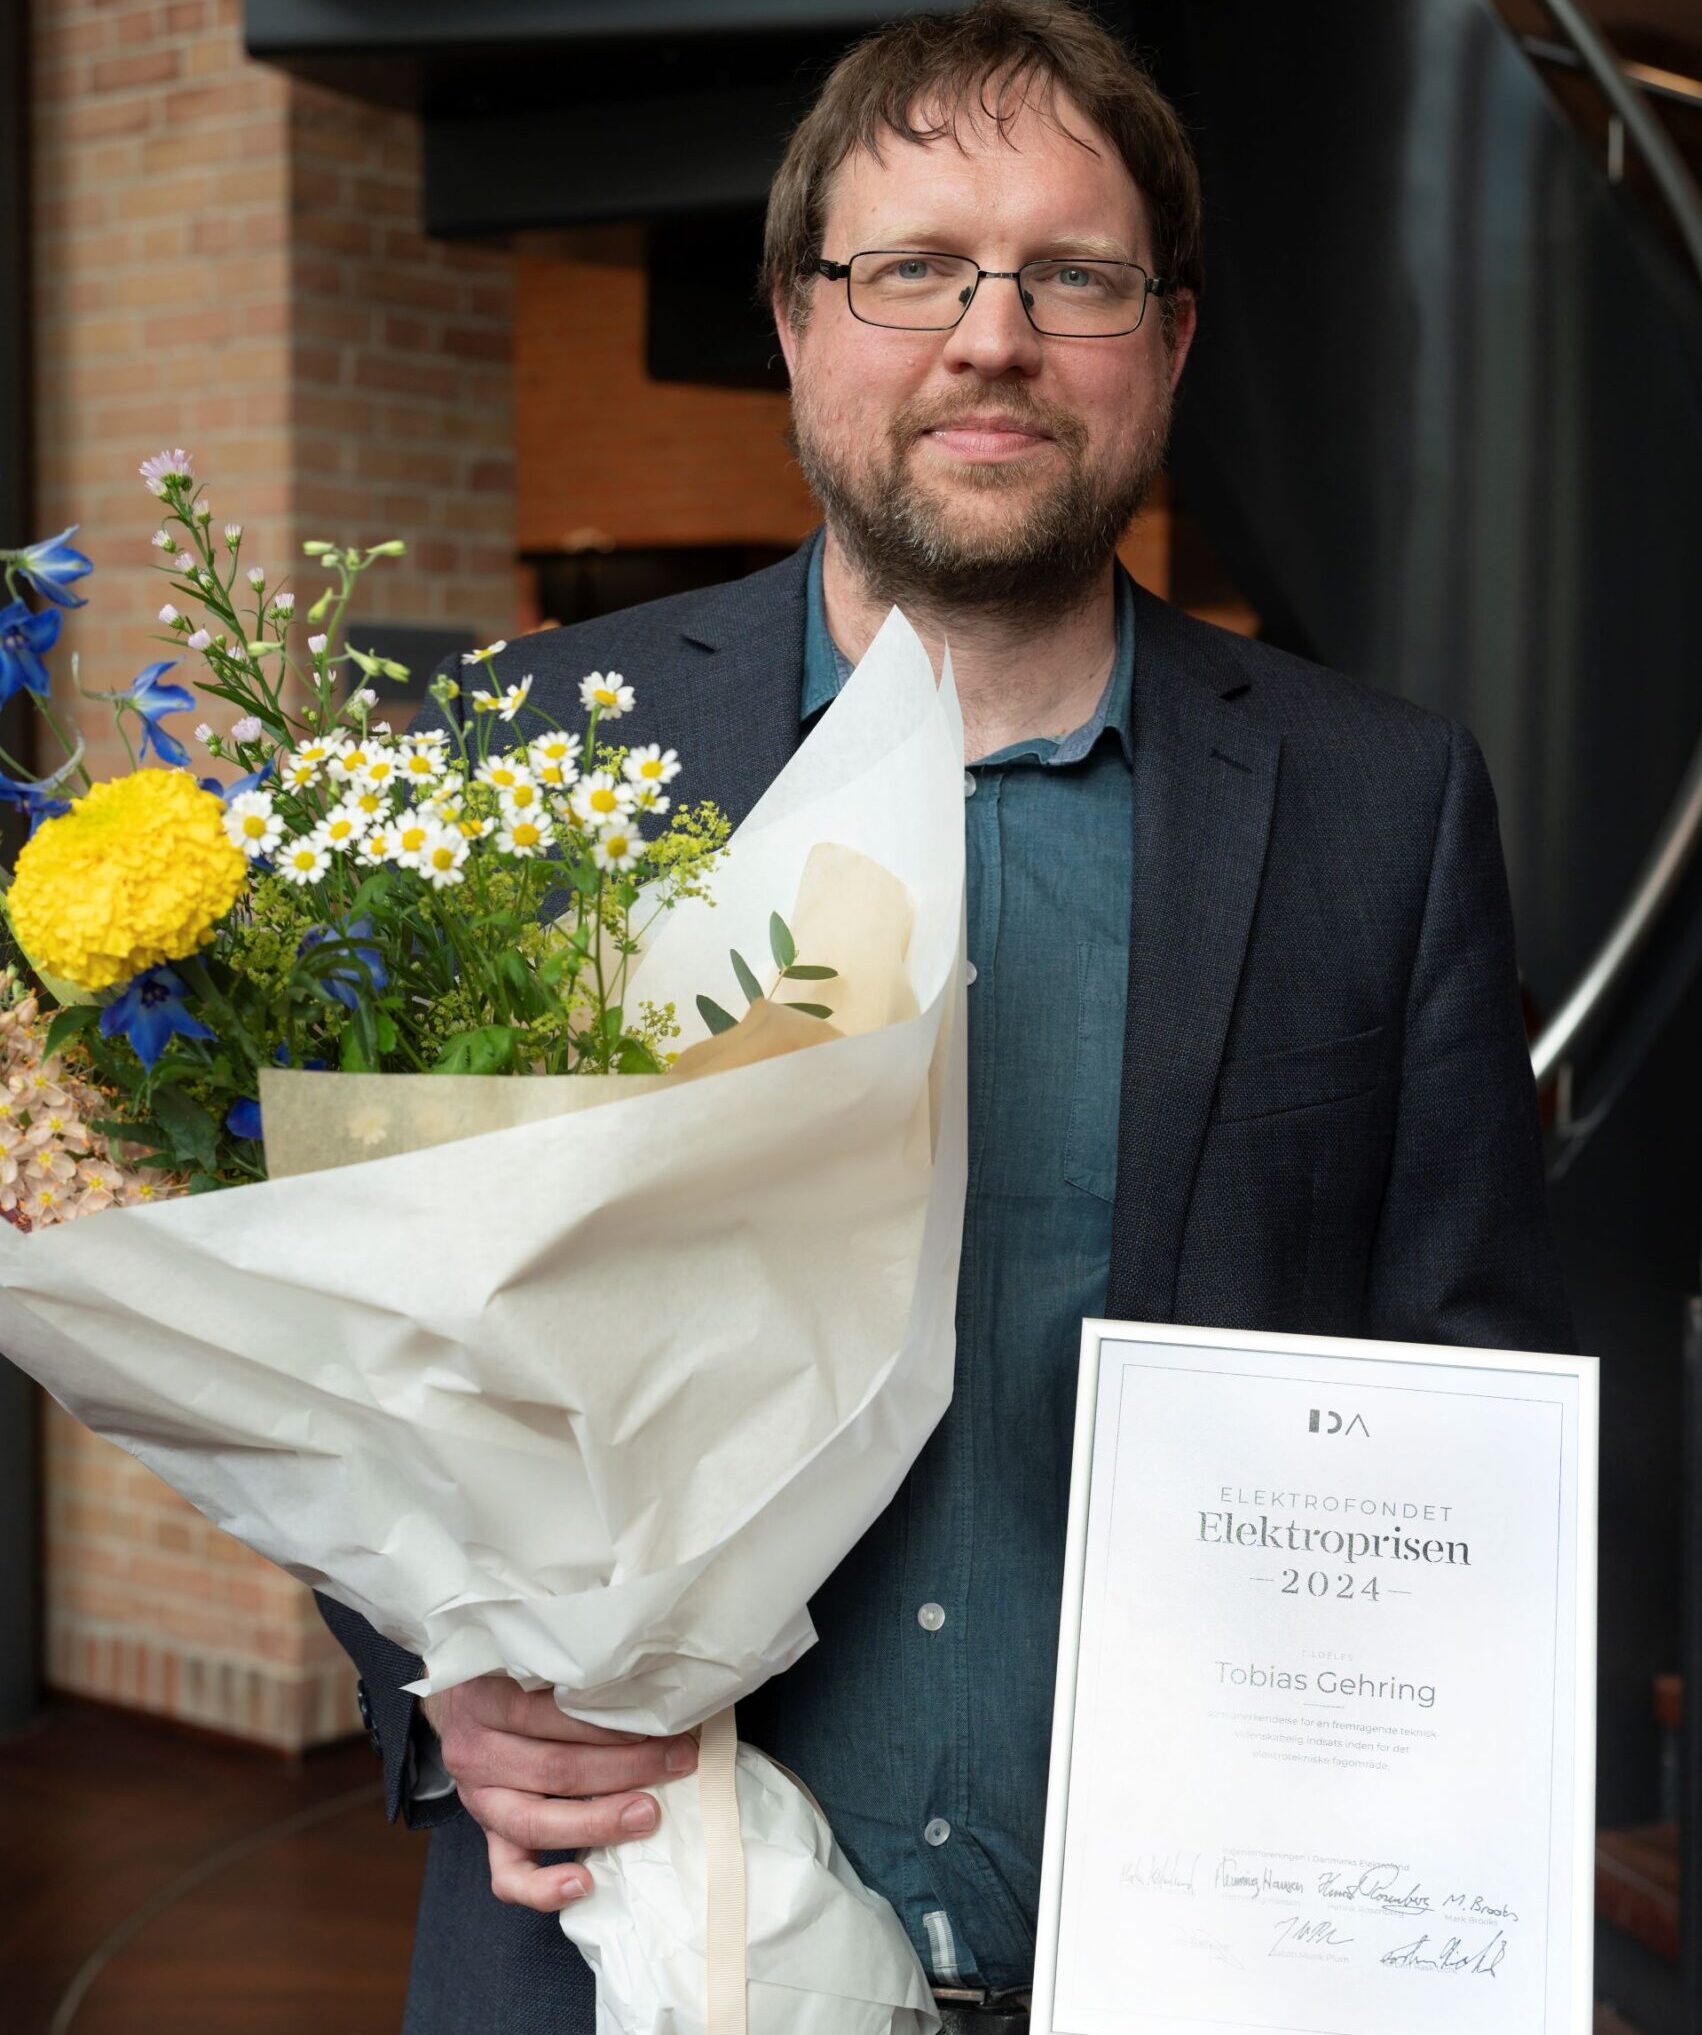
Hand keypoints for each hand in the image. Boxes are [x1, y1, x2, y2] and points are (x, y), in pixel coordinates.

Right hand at [422, 1675, 698, 1911]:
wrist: (461, 1704)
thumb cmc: (512, 1678)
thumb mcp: (527, 1661)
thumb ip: (569, 1673)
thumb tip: (648, 1682)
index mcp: (485, 1699)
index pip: (549, 1713)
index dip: (607, 1722)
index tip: (660, 1722)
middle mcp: (475, 1751)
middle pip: (553, 1767)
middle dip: (623, 1767)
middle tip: (676, 1761)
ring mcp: (478, 1799)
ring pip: (535, 1821)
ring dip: (598, 1821)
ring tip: (647, 1816)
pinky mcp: (487, 1835)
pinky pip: (507, 1875)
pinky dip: (543, 1889)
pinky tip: (583, 1884)